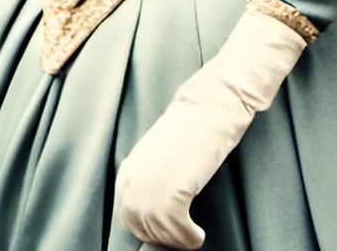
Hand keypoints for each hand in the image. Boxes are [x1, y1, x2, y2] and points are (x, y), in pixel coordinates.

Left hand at [116, 8, 306, 248]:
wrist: (214, 100)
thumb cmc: (196, 124)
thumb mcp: (168, 148)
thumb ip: (155, 170)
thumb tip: (156, 198)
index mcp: (133, 161)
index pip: (123, 206)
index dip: (142, 225)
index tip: (164, 233)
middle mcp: (137, 170)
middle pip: (133, 221)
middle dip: (157, 236)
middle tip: (182, 237)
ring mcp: (153, 176)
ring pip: (152, 227)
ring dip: (175, 239)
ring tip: (192, 236)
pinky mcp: (175, 181)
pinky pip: (172, 225)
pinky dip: (186, 237)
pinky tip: (198, 234)